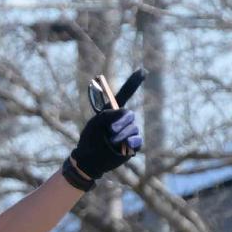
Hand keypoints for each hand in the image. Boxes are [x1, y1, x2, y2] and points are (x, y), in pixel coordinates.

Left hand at [62, 70, 144, 190]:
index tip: (142, 70)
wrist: (89, 161)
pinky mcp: (132, 146)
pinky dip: (131, 141)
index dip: (134, 82)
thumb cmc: (89, 140)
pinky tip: (124, 144)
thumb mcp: (95, 123)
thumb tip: (125, 112)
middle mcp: (122, 121)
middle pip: (129, 115)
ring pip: (133, 128)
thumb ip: (109, 114)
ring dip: (122, 134)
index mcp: (112, 112)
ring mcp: (128, 133)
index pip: (125, 94)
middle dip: (121, 121)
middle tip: (111, 129)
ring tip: (111, 141)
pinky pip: (138, 140)